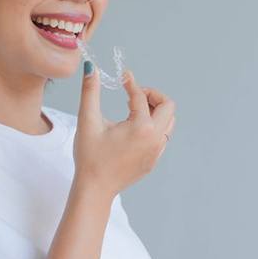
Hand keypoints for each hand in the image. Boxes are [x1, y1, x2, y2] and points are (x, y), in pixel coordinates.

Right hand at [73, 64, 175, 198]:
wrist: (94, 189)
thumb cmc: (90, 157)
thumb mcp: (88, 121)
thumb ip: (90, 92)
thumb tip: (91, 69)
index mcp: (141, 127)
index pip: (140, 96)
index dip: (130, 83)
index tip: (122, 77)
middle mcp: (155, 139)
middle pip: (168, 106)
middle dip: (152, 95)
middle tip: (134, 95)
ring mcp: (157, 151)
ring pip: (169, 122)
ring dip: (155, 110)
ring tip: (134, 110)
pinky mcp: (154, 160)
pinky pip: (163, 136)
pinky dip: (154, 125)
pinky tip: (133, 127)